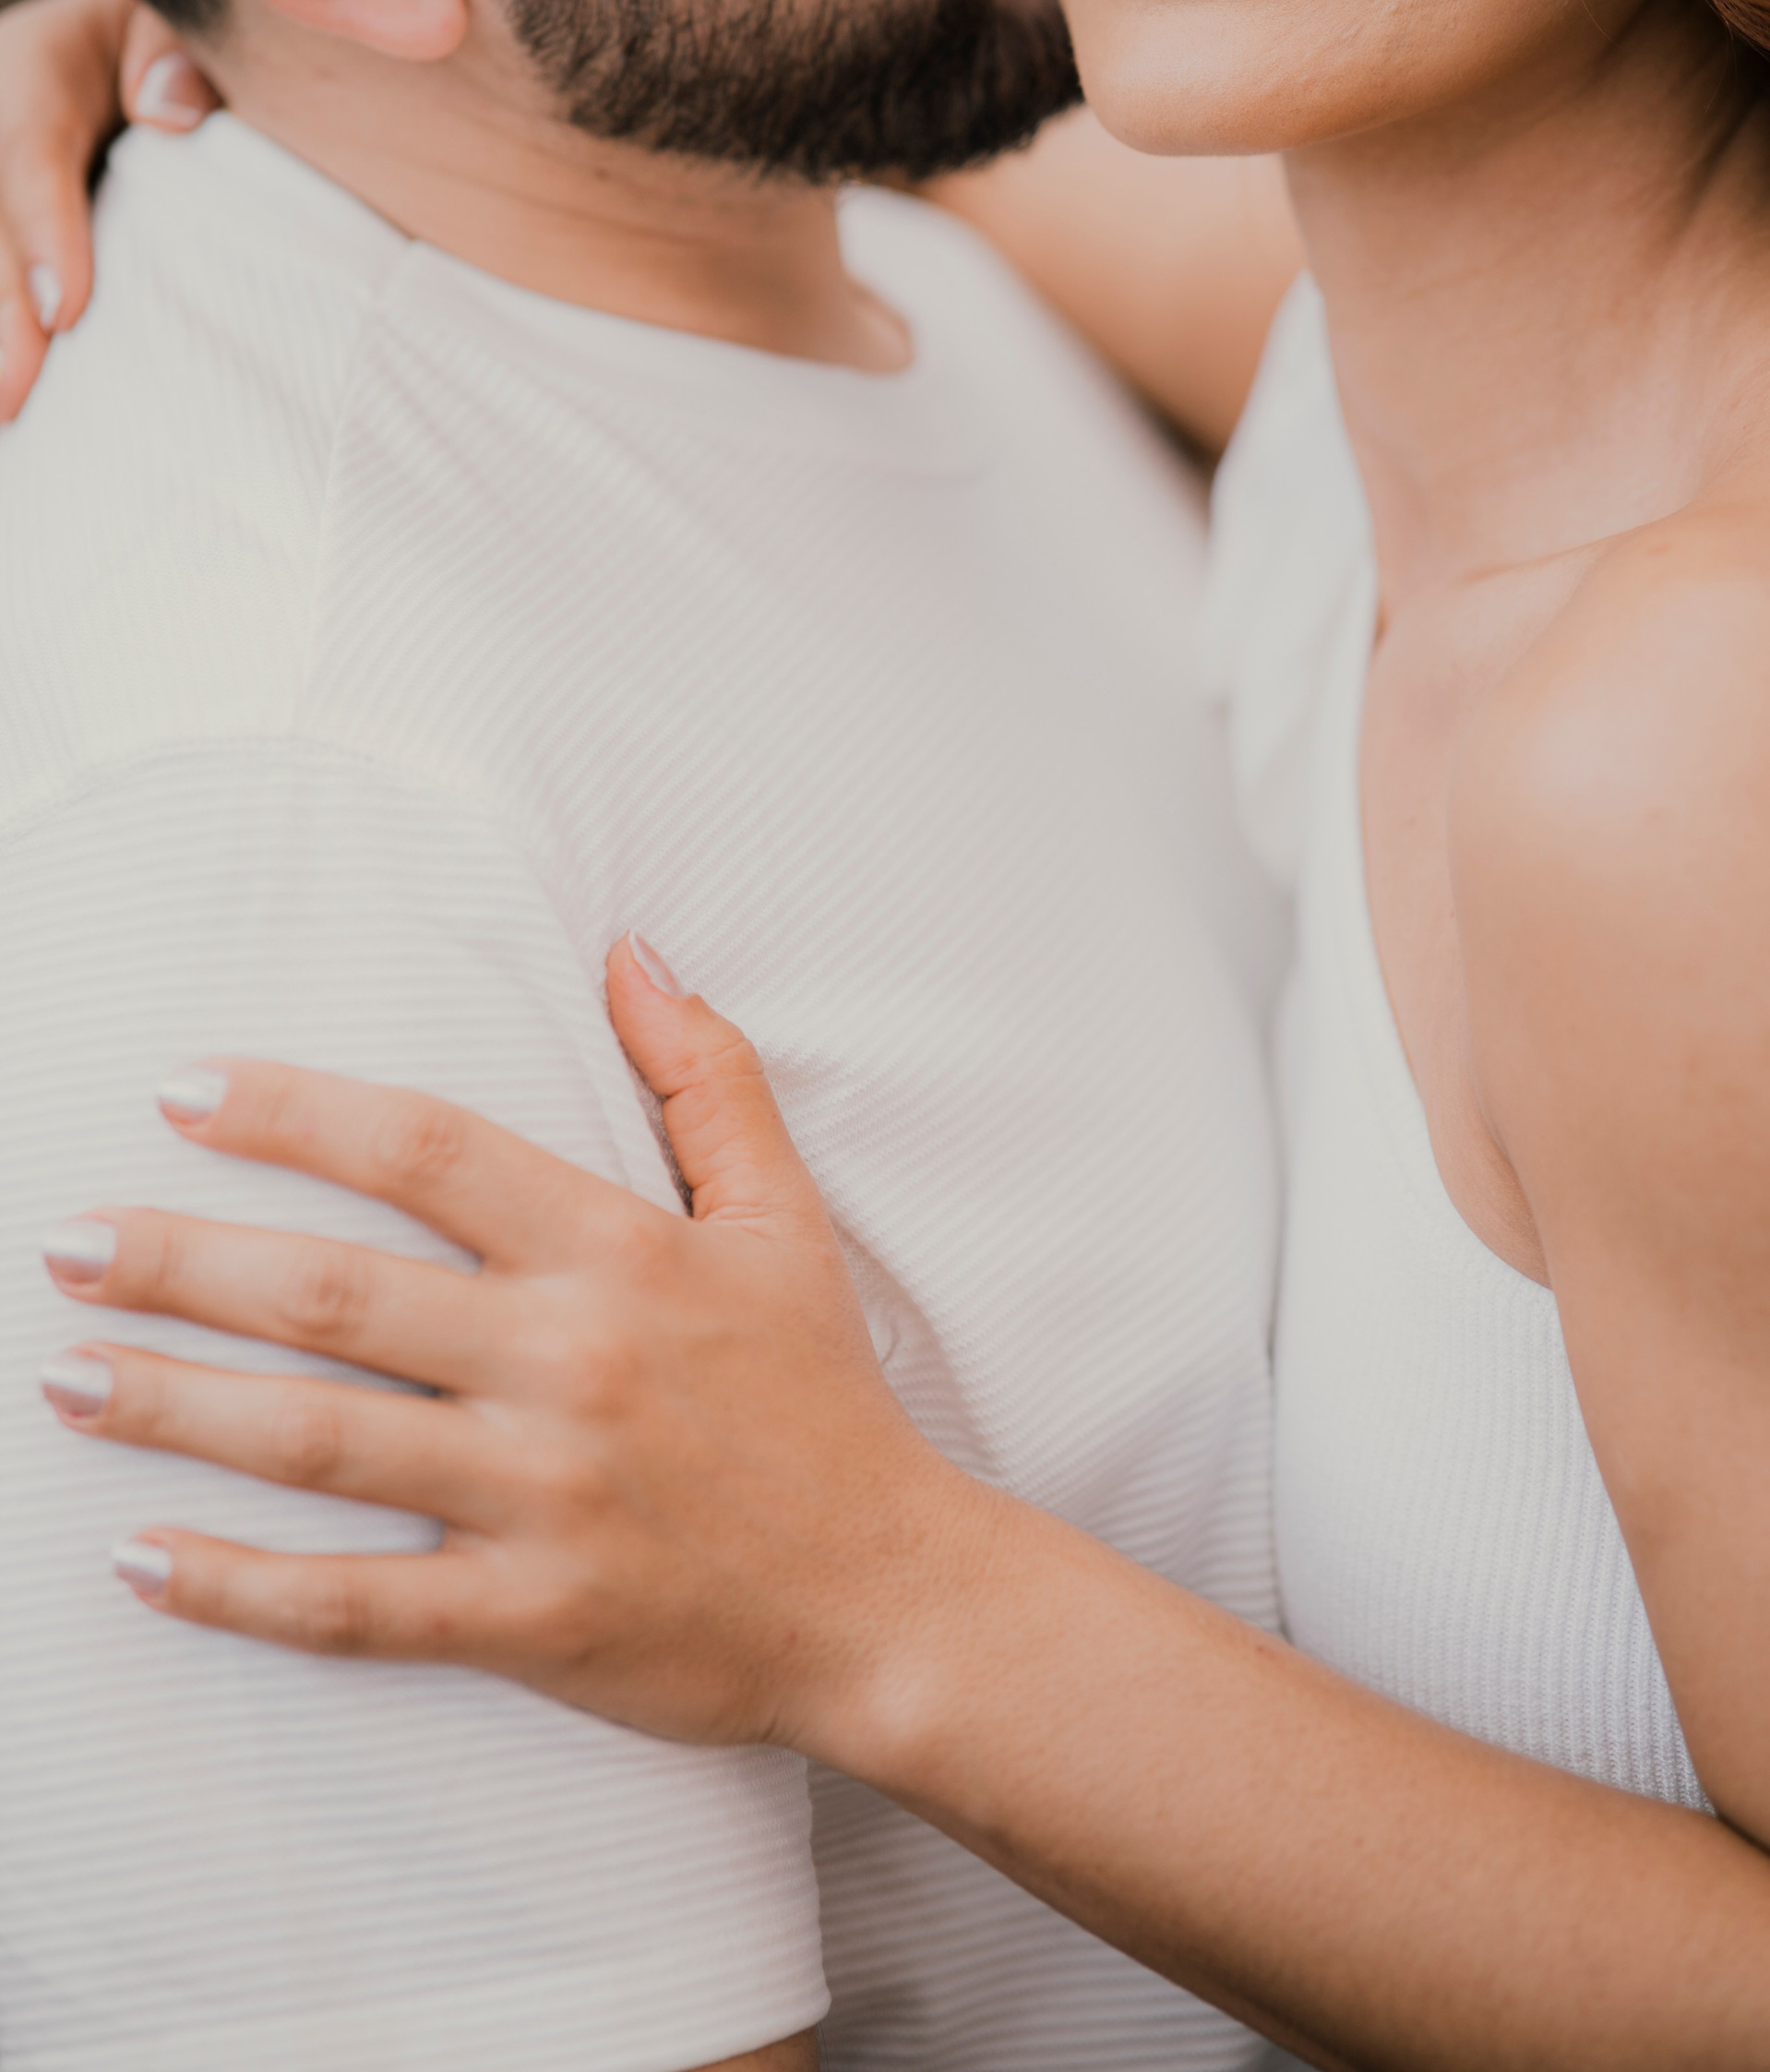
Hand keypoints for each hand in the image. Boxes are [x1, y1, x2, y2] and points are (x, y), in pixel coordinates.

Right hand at [0, 0, 217, 419]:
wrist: (145, 46)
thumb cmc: (186, 39)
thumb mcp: (184, 21)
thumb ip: (179, 53)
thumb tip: (169, 114)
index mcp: (37, 64)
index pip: (29, 148)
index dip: (43, 231)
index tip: (65, 313)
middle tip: (15, 400)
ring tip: (10, 413)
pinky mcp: (3, 212)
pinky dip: (3, 320)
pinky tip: (14, 399)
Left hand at [39, 934, 971, 1757]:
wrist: (888, 1595)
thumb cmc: (822, 1398)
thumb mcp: (784, 1218)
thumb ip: (705, 1076)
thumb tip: (634, 951)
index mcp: (618, 1254)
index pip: (428, 1152)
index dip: (296, 1112)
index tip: (184, 1091)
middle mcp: (568, 1365)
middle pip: (337, 1295)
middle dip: (184, 1263)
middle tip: (65, 1243)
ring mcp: (543, 1497)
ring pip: (322, 1443)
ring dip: (178, 1405)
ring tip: (64, 1375)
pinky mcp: (531, 1617)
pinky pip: (359, 1606)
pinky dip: (242, 1589)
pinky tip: (143, 1563)